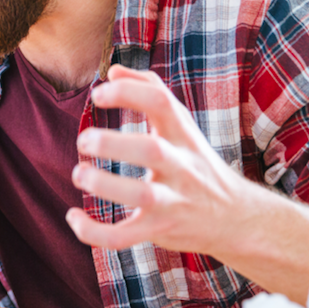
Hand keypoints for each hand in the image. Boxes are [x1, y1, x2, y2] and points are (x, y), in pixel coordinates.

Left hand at [66, 64, 267, 256]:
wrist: (235, 218)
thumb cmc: (196, 162)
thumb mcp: (182, 124)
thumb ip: (149, 90)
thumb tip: (113, 70)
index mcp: (183, 134)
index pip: (161, 102)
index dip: (128, 92)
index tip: (98, 94)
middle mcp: (181, 165)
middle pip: (151, 150)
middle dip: (112, 143)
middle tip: (84, 140)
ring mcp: (173, 201)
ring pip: (140, 194)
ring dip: (103, 185)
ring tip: (79, 174)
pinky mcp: (161, 231)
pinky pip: (126, 237)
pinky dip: (95, 233)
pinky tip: (73, 217)